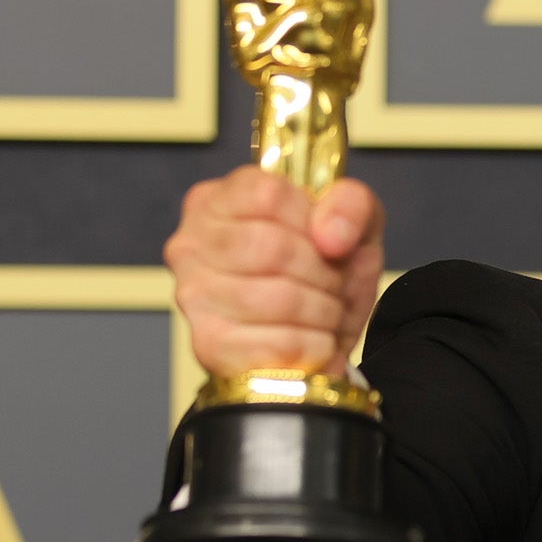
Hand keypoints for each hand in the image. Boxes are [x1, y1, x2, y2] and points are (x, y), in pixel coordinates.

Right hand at [165, 166, 385, 379]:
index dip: (312, 221)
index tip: (326, 239)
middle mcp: (190, 244)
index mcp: (215, 201)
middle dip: (323, 271)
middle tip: (333, 283)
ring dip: (324, 311)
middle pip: (273, 247)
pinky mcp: (209, 346)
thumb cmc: (324, 270)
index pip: (268, 195)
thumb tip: (331, 236)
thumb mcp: (352, 222)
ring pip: (280, 298)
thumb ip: (351, 204)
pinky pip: (281, 344)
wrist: (320, 338)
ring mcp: (193, 297)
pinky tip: (314, 340)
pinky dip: (315, 344)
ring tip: (326, 312)